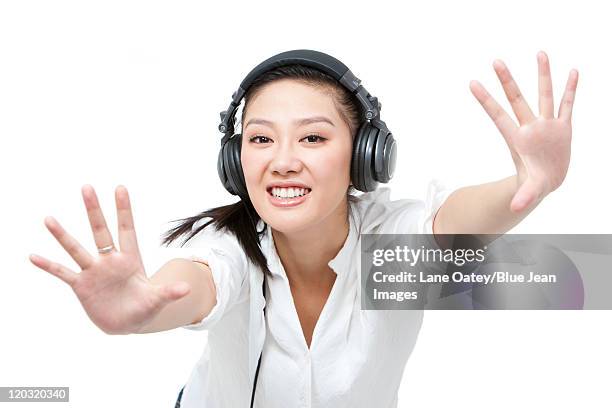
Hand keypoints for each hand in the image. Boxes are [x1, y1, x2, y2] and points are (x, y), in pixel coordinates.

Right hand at [29, 185, 190, 333]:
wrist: (127, 322)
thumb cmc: (144, 307)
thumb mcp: (158, 301)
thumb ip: (169, 293)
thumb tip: (188, 288)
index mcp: (130, 259)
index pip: (127, 229)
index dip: (124, 210)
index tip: (120, 188)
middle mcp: (110, 261)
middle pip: (100, 232)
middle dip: (94, 211)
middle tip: (86, 187)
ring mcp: (94, 272)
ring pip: (77, 249)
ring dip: (63, 235)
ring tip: (49, 219)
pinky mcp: (82, 286)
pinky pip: (63, 273)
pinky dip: (49, 266)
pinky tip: (34, 256)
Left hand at [469, 51, 578, 212]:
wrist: (548, 180)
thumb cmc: (534, 182)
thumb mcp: (530, 189)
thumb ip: (524, 194)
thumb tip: (516, 207)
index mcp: (517, 138)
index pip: (498, 115)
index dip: (486, 100)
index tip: (472, 83)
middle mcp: (530, 127)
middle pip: (517, 99)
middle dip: (507, 80)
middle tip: (496, 60)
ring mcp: (547, 124)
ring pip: (544, 94)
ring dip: (543, 75)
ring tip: (540, 53)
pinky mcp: (563, 126)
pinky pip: (567, 104)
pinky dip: (571, 89)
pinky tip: (573, 72)